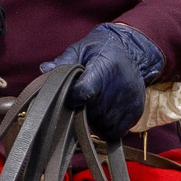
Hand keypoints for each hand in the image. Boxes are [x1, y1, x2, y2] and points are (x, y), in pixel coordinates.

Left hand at [45, 22, 164, 141]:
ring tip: (95, 104)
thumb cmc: (100, 51)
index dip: (73, 98)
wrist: (131, 51)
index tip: (71, 96)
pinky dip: (107, 127)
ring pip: (103, 125)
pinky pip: (115, 132)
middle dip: (82, 110)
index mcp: (104, 68)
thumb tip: (45, 69)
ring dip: (94, 121)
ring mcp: (130, 101)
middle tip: (83, 99)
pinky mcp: (136, 111)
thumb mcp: (81, 49)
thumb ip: (64, 61)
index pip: (84, 93)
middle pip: (92, 113)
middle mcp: (120, 86)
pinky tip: (104, 113)